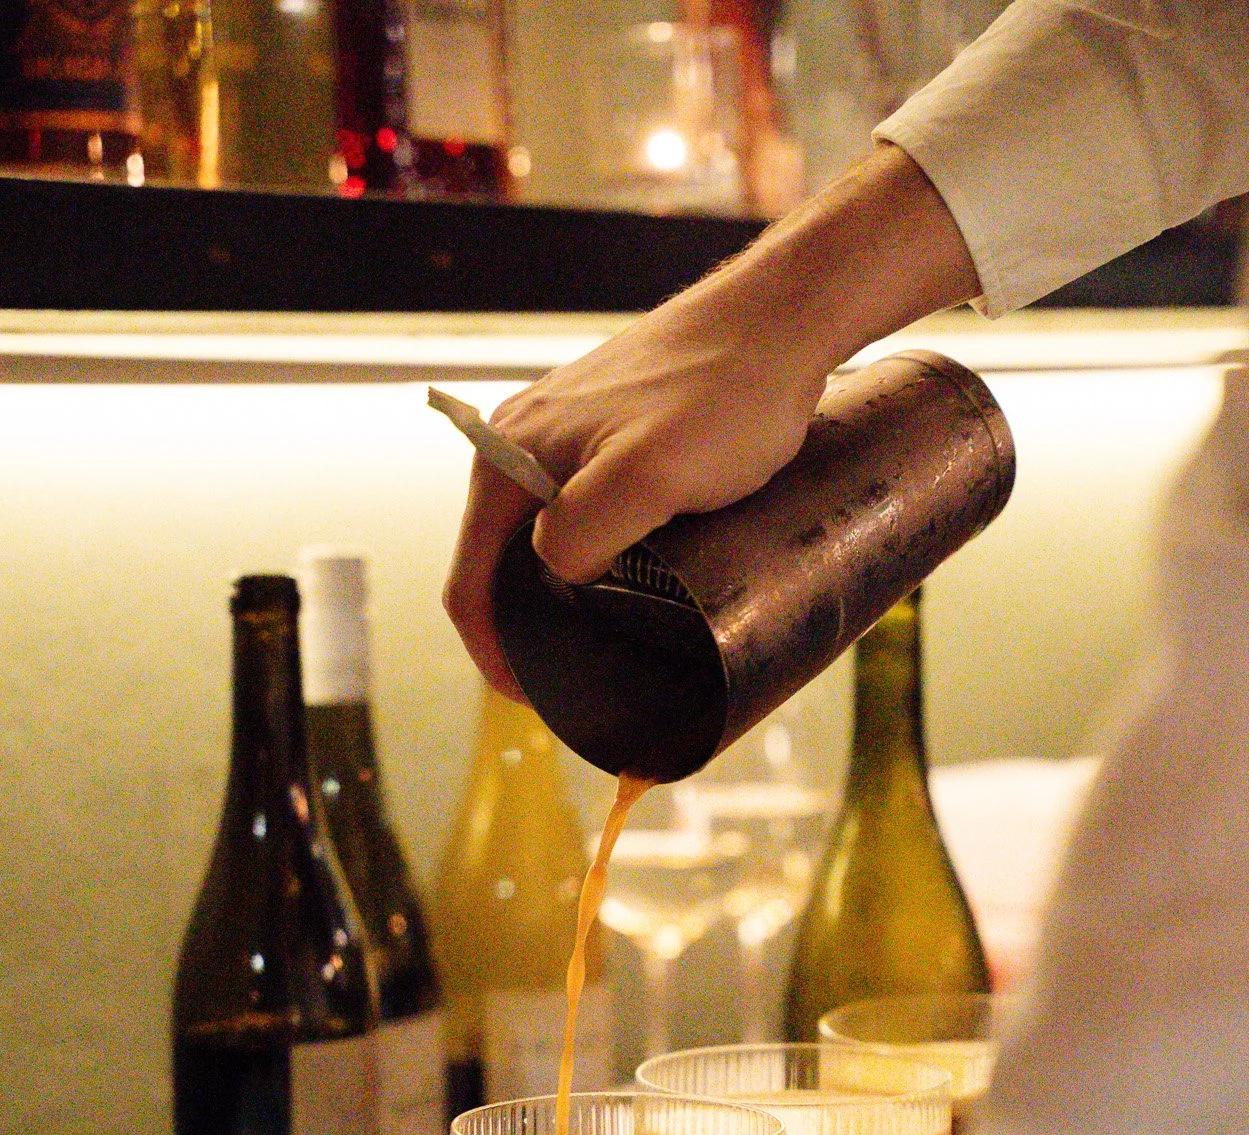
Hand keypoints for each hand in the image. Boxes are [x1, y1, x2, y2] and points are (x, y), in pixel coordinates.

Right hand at [443, 144, 980, 696]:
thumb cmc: (723, 391)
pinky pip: (585, 517)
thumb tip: (550, 582)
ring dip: (566, 599)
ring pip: (545, 544)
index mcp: (508, 459)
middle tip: (582, 682)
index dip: (496, 657)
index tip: (541, 700)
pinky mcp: (609, 438)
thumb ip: (582, 533)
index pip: (469, 585)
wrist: (780, 320)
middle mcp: (521, 447)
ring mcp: (565, 440)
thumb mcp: (648, 476)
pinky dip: (598, 562)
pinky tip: (637, 585)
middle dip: (531, 632)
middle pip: (501, 568)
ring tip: (611, 644)